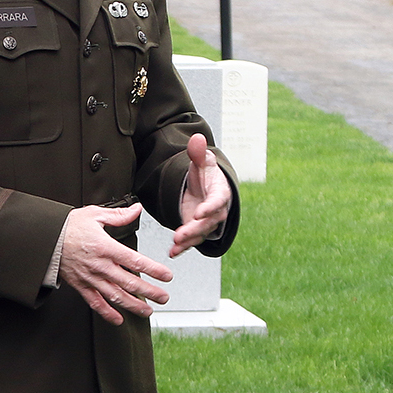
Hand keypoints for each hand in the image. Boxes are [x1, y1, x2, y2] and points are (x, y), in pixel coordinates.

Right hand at [60, 202, 171, 324]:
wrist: (44, 239)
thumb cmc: (68, 226)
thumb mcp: (94, 214)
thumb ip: (118, 215)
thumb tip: (137, 209)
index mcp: (105, 247)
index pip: (134, 261)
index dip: (153, 270)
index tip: (166, 276)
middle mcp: (99, 265)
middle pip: (129, 282)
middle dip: (149, 292)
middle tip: (164, 297)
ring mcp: (90, 278)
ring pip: (115, 296)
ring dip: (133, 305)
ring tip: (147, 311)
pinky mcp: (80, 286)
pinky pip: (95, 302)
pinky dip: (107, 313)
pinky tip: (119, 319)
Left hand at [170, 133, 230, 256]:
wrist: (207, 187)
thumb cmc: (206, 173)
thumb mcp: (202, 162)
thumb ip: (198, 153)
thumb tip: (197, 138)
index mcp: (220, 193)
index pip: (217, 202)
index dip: (210, 208)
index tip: (200, 212)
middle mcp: (216, 211)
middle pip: (207, 222)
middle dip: (194, 229)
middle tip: (180, 235)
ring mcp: (206, 223)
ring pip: (199, 234)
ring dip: (188, 241)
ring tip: (175, 245)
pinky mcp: (196, 230)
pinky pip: (191, 241)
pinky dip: (182, 248)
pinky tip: (172, 253)